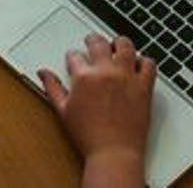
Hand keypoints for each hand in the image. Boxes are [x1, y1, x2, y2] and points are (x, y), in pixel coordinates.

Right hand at [37, 33, 156, 186]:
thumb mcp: (63, 111)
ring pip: (126, 46)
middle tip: (92, 41)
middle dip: (93, 39)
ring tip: (116, 45)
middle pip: (99, 43)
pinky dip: (144, 61)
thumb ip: (53, 88)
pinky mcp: (144, 86)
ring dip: (119, 43)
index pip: (75, 56)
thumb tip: (43, 73)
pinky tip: (138, 63)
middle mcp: (106, 72)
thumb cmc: (89, 136)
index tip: (74, 58)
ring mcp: (127, 77)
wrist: (114, 153)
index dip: (73, 56)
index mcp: (84, 77)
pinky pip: (149, 64)